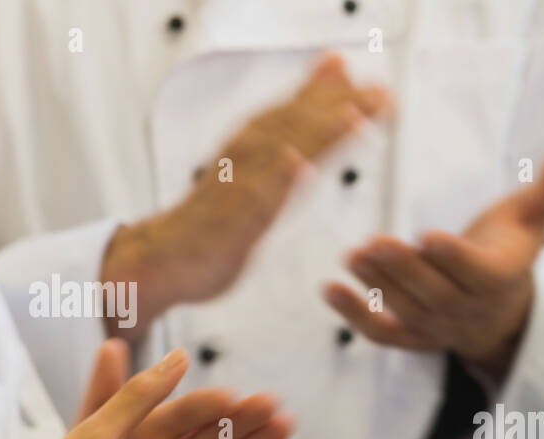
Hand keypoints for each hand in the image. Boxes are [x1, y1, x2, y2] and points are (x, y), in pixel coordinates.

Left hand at [78, 340, 294, 438]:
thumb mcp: (90, 437)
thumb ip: (105, 393)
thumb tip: (111, 344)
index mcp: (153, 433)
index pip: (183, 414)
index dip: (203, 406)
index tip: (226, 396)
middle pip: (216, 435)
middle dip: (245, 419)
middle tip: (271, 404)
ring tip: (283, 428)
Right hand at [101, 53, 390, 336]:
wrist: (163, 257)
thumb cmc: (212, 217)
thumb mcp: (252, 174)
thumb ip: (285, 138)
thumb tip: (311, 117)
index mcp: (252, 148)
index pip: (295, 112)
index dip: (330, 92)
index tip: (365, 76)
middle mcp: (245, 159)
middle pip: (295, 124)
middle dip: (339, 105)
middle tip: (380, 92)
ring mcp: (238, 188)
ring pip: (280, 152)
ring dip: (317, 132)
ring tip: (354, 115)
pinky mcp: (231, 222)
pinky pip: (256, 199)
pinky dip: (278, 180)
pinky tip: (302, 164)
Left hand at [323, 146, 543, 381]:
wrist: (502, 316)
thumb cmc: (510, 253)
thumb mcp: (532, 221)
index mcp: (499, 278)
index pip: (476, 272)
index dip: (454, 258)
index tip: (430, 237)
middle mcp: (467, 308)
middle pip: (434, 293)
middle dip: (403, 269)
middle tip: (373, 243)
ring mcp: (438, 328)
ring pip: (406, 311)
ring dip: (376, 287)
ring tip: (351, 256)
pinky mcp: (413, 338)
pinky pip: (384, 334)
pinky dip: (355, 318)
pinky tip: (328, 290)